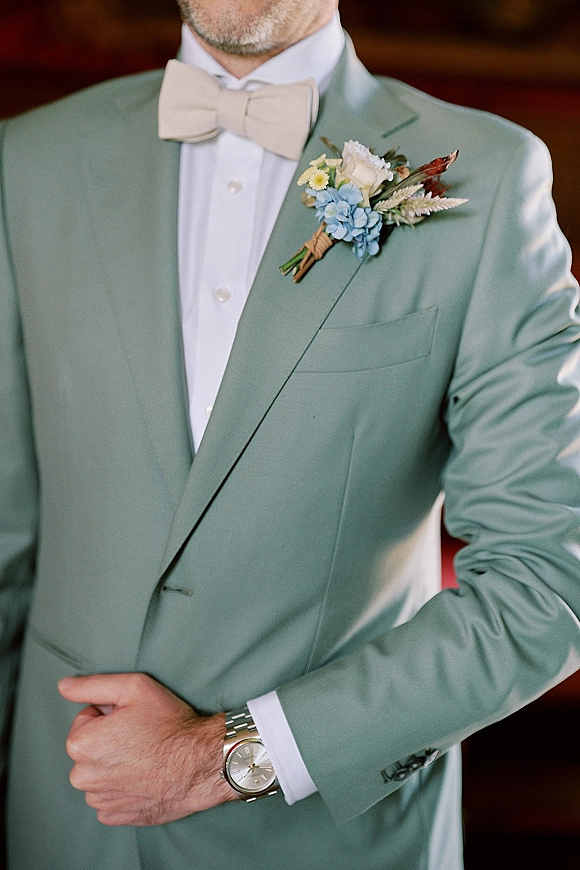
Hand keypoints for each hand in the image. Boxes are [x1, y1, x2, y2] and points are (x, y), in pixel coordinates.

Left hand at [58, 672, 237, 826]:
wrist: (200, 763)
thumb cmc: (169, 724)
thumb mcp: (134, 687)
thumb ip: (93, 685)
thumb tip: (63, 686)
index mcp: (81, 744)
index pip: (85, 719)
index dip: (110, 714)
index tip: (132, 719)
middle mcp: (83, 776)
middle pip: (90, 748)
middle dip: (109, 740)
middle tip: (140, 736)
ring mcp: (99, 800)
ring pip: (98, 774)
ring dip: (114, 765)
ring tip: (145, 757)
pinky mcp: (115, 817)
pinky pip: (109, 798)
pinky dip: (122, 789)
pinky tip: (144, 778)